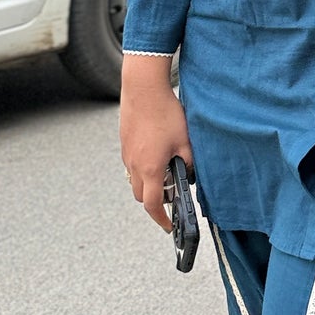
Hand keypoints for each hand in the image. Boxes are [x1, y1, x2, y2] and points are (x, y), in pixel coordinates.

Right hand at [120, 53, 190, 233]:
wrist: (142, 88)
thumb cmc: (165, 113)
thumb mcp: (186, 141)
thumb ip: (190, 163)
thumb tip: (189, 175)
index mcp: (150, 168)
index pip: (153, 205)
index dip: (161, 219)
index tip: (169, 226)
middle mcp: (135, 165)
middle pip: (142, 196)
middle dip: (156, 201)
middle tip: (173, 194)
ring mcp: (127, 155)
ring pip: (136, 180)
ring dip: (150, 184)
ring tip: (167, 171)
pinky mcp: (125, 144)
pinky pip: (133, 165)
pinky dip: (144, 169)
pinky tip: (158, 154)